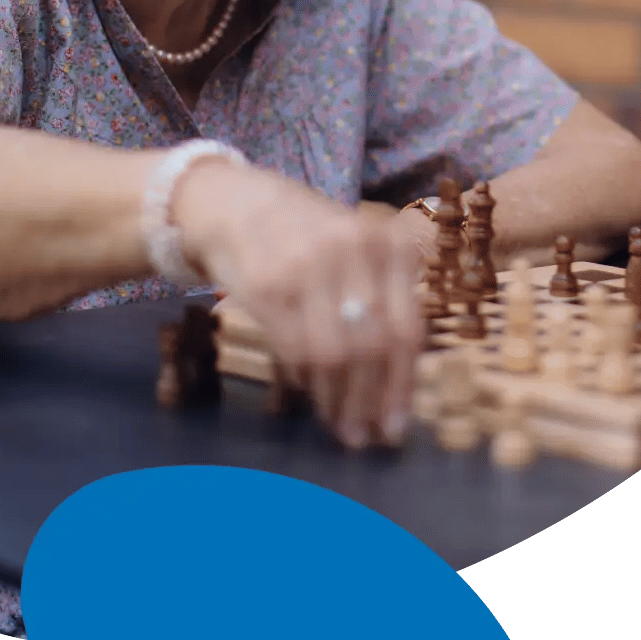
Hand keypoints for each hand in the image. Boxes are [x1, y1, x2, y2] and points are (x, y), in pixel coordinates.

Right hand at [175, 162, 422, 449]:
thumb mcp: (355, 251)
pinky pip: (294, 350)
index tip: (396, 426)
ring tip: (337, 425)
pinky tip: (307, 393)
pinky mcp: (266, 285)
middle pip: (375, 348)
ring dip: (337, 401)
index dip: (403, 387)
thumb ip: (380, 301)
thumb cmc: (303, 235)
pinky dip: (304, 380)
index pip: (407, 330)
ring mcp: (309, 267)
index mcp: (388, 245)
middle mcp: (355, 251)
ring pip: (336, 356)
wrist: (233, 202)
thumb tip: (395, 384)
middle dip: (370, 403)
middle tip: (363, 437)